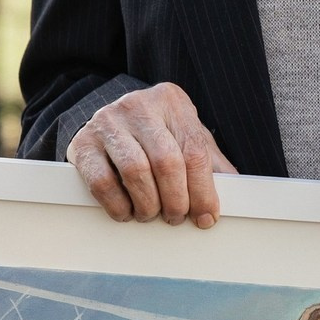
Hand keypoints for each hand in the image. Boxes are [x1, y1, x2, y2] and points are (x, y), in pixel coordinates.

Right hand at [66, 83, 236, 226]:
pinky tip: (127, 211)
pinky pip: (103, 182)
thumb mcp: (186, 137)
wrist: (109, 120)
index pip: (194, 149)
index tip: (206, 216)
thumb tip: (237, 192)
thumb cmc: (156, 134)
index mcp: (172, 102)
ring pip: (135, 171)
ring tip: (151, 214)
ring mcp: (107, 122)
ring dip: (148, 204)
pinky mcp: (83, 144)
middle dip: (176, 200)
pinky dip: (119, 206)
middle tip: (176, 217)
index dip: (203, 191)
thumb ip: (210, 161)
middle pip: (167, 161)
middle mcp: (138, 106)